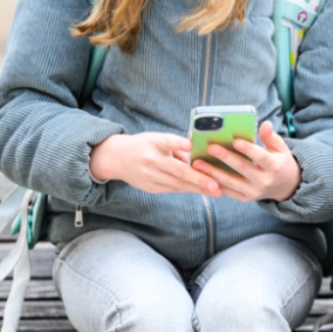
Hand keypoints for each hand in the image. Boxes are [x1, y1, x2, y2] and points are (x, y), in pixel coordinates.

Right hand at [89, 132, 220, 196]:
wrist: (116, 159)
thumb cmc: (144, 146)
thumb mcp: (156, 139)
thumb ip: (176, 146)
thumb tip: (197, 153)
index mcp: (152, 143)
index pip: (166, 142)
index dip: (178, 143)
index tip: (190, 145)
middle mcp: (150, 160)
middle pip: (177, 170)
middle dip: (198, 179)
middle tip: (216, 185)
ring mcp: (149, 176)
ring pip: (177, 184)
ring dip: (198, 188)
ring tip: (216, 191)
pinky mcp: (151, 188)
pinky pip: (173, 189)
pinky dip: (189, 190)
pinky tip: (203, 191)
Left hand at [192, 121, 302, 201]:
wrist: (286, 187)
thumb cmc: (279, 162)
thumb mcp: (280, 149)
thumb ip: (271, 137)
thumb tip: (265, 124)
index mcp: (274, 167)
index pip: (261, 157)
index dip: (248, 149)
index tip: (235, 140)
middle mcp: (264, 181)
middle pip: (243, 169)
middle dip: (226, 158)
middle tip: (210, 147)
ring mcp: (254, 192)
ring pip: (231, 182)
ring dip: (213, 173)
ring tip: (197, 163)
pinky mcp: (245, 198)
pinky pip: (228, 192)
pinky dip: (214, 184)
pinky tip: (201, 175)